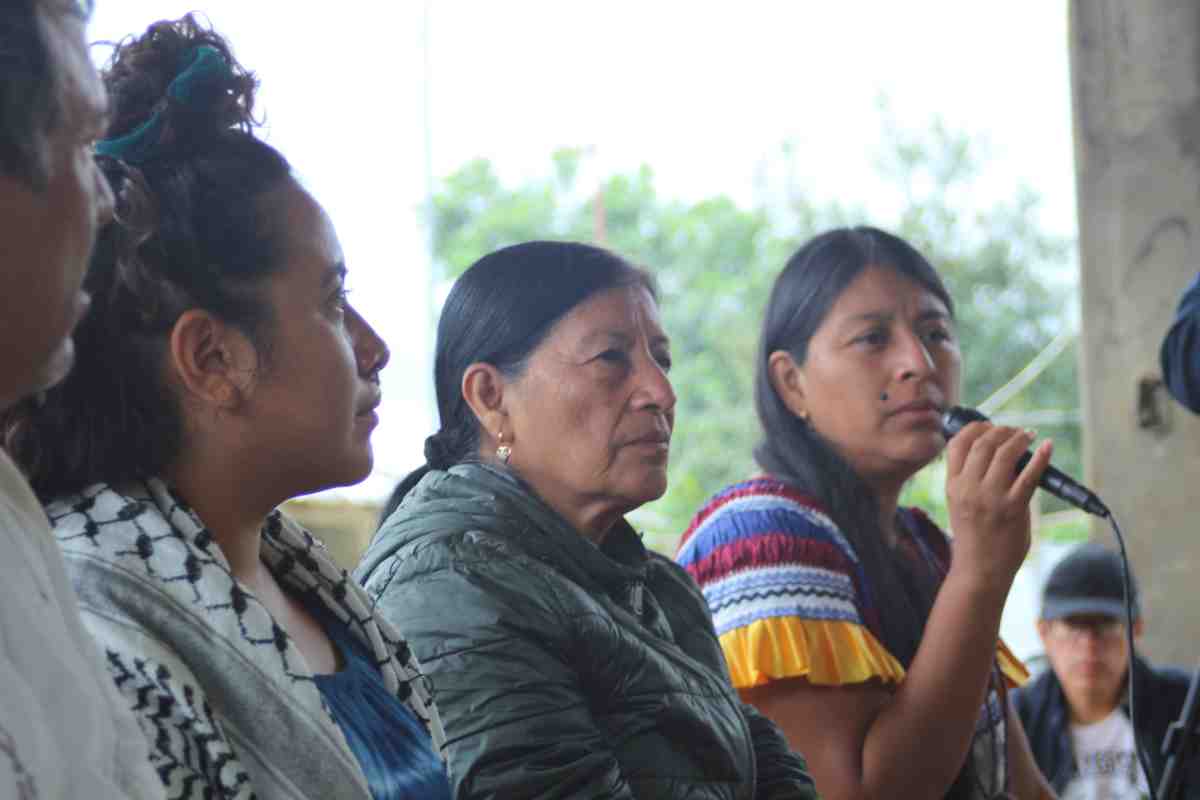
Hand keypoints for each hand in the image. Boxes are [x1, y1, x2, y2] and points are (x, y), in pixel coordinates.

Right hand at [944, 422, 1052, 588]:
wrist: (979, 571)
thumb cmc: (973, 538)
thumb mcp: (960, 505)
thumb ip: (972, 481)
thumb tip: (1001, 455)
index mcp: (952, 486)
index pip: (957, 444)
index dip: (975, 428)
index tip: (989, 425)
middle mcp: (968, 488)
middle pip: (983, 443)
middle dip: (1001, 430)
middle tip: (1015, 430)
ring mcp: (990, 498)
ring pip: (1004, 453)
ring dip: (1019, 438)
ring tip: (1029, 435)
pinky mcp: (1013, 508)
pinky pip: (1029, 475)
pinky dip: (1041, 457)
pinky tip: (1047, 447)